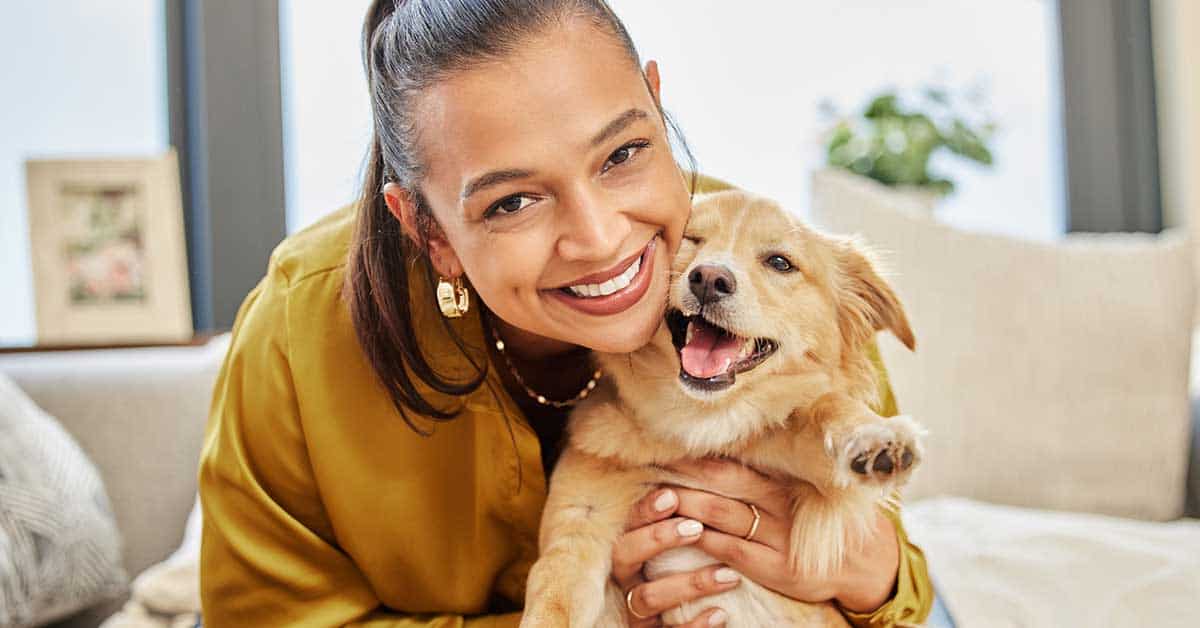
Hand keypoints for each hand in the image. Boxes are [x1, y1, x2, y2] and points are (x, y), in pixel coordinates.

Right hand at [610, 487, 738, 625]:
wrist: (691, 617)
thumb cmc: (691, 567)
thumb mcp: (687, 539)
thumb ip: (688, 511)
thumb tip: (712, 464)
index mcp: (631, 548)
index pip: (628, 523)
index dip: (645, 510)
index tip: (671, 496)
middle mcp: (628, 579)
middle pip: (624, 555)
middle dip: (657, 538)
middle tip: (695, 528)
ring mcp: (639, 611)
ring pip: (648, 597)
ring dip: (688, 584)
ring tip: (729, 576)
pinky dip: (695, 624)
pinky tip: (721, 614)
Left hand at [665, 458, 900, 613]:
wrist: (862, 563)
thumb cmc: (819, 521)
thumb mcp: (800, 491)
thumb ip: (768, 473)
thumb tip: (725, 449)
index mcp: (783, 482)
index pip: (734, 464)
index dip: (699, 458)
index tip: (668, 449)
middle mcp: (779, 504)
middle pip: (723, 484)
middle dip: (685, 476)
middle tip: (650, 467)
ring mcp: (778, 537)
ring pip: (723, 514)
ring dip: (686, 505)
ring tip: (656, 497)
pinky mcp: (777, 568)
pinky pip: (732, 550)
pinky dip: (704, 540)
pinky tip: (681, 532)